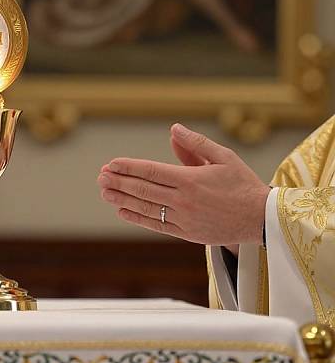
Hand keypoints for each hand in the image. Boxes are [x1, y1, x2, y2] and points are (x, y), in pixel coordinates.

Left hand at [97, 124, 269, 245]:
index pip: (151, 171)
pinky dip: (136, 217)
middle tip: (100, 177)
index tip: (111, 164)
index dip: (128, 167)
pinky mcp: (186, 233)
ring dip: (121, 199)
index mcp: (190, 179)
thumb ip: (196, 143)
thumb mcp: (223, 157)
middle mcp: (183, 200)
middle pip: (142, 189)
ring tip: (104, 192)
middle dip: (118, 181)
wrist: (261, 219)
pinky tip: (122, 210)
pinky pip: (155, 225)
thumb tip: (173, 129)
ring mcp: (183, 218)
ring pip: (145, 207)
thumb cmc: (242, 184)